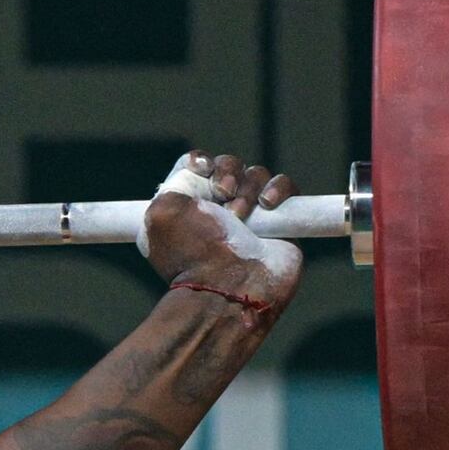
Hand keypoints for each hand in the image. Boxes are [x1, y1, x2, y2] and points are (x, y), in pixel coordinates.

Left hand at [142, 150, 301, 327]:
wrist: (228, 289)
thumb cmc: (192, 254)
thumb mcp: (161, 215)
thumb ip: (174, 184)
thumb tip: (195, 171)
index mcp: (189, 207)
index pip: (198, 165)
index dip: (201, 160)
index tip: (201, 168)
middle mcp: (220, 210)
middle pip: (230, 165)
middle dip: (227, 174)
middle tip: (223, 196)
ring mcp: (252, 215)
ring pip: (257, 173)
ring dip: (248, 188)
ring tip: (240, 216)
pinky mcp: (282, 222)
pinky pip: (286, 187)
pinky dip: (278, 189)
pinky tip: (267, 205)